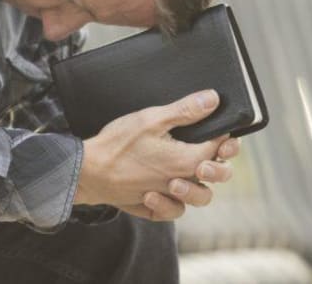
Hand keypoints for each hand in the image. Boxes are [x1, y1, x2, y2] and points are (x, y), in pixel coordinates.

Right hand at [73, 89, 229, 221]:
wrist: (88, 171)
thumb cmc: (117, 144)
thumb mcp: (151, 119)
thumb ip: (185, 110)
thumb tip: (213, 100)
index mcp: (185, 160)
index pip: (219, 148)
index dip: (223, 135)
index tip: (217, 126)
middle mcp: (181, 183)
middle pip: (217, 176)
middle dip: (220, 161)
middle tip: (211, 149)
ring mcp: (167, 198)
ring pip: (200, 197)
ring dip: (199, 183)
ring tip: (187, 171)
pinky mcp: (151, 208)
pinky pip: (174, 211)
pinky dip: (174, 202)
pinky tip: (165, 188)